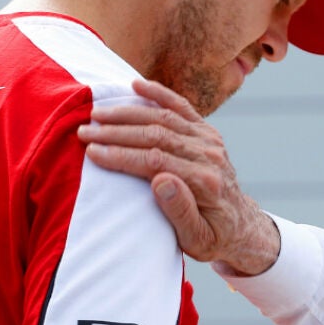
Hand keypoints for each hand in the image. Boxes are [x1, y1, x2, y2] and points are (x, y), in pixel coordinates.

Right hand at [77, 80, 279, 275]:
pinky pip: (182, 107)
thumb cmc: (212, 237)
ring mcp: (210, 140)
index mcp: (205, 182)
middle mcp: (209, 155)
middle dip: (117, 132)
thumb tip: (161, 181)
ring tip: (97, 114)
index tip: (92, 151)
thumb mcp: (196, 239)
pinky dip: (159, 94)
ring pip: (164, 118)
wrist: (240, 226)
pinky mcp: (207, 132)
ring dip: (128, 113)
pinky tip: (136, 85)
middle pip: (157, 135)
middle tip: (84, 131)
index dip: (122, 155)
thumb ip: (180, 211)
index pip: (156, 162)